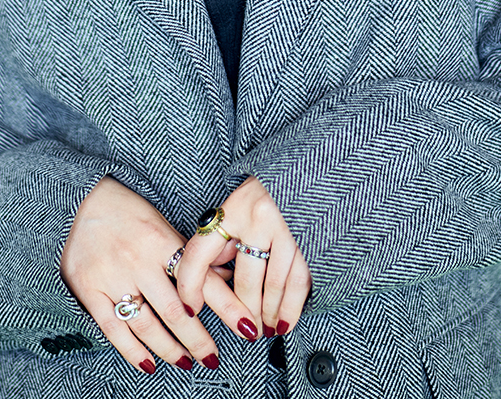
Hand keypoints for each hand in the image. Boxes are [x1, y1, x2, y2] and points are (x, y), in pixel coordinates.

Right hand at [59, 176, 258, 373]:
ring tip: (185, 362)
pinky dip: (133, 351)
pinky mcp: (90, 290)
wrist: (83, 201)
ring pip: (147, 325)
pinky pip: (114, 329)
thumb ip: (191, 256)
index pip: (202, 280)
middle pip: (176, 311)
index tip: (245, 326)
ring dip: (170, 349)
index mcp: (162, 241)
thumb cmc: (130, 213)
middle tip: (212, 358)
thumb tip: (229, 277)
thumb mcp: (164, 226)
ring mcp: (113, 277)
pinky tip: (149, 363)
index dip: (227, 306)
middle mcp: (140, 261)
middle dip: (199, 340)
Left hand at [176, 177, 311, 337]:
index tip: (189, 308)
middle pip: (244, 280)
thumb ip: (224, 237)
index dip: (189, 285)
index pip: (200, 252)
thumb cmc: (270, 190)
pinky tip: (284, 320)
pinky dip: (291, 308)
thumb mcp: (239, 204)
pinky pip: (299, 283)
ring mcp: (287, 230)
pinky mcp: (310, 241)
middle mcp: (258, 219)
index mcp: (235, 209)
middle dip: (242, 312)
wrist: (311, 170)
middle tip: (243, 329)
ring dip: (267, 315)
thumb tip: (214, 273)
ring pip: (273, 286)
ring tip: (264, 328)